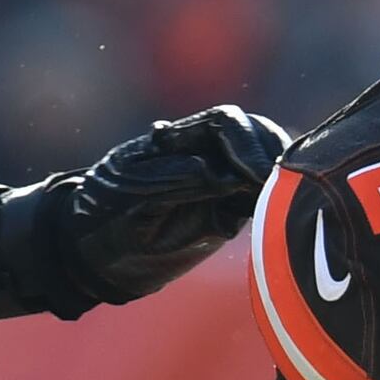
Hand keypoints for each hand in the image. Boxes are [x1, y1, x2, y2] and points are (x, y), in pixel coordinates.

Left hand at [49, 106, 289, 308]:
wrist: (93, 256)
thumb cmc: (104, 215)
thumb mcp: (136, 191)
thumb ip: (180, 179)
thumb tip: (224, 174)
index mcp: (180, 139)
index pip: (226, 123)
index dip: (246, 142)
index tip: (257, 173)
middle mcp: (204, 156)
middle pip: (253, 137)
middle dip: (270, 153)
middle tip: (279, 184)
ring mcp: (217, 186)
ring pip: (262, 168)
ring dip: (278, 178)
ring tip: (286, 202)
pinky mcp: (225, 216)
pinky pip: (257, 203)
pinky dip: (272, 205)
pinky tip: (278, 217)